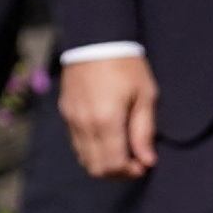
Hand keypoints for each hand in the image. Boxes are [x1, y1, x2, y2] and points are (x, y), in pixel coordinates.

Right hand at [58, 55, 159, 178]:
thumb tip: (147, 161)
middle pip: (95, 167)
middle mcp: (84, 124)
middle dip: (116, 172)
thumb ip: (144, 131)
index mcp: (106, 121)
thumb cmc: (127, 66)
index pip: (112, 164)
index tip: (143, 166)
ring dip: (103, 163)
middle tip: (135, 163)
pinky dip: (91, 150)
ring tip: (123, 153)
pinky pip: (76, 143)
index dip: (129, 172)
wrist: (96, 40)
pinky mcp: (65, 113)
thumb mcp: (145, 96)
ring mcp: (71, 119)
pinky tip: (108, 141)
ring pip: (83, 157)